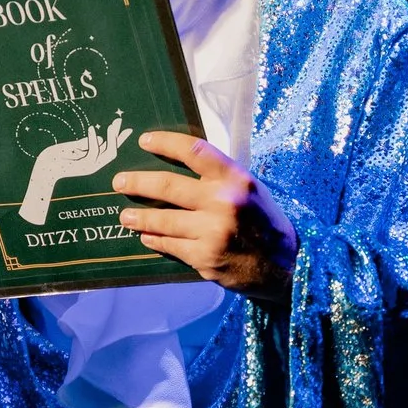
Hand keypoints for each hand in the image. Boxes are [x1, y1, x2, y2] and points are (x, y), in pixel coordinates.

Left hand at [19, 116, 131, 224]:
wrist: (40, 170)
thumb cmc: (52, 158)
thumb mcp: (69, 148)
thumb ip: (83, 144)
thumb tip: (98, 137)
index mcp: (90, 161)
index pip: (109, 149)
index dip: (119, 139)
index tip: (128, 128)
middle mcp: (92, 166)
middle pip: (112, 151)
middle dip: (118, 137)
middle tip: (119, 122)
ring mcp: (88, 167)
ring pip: (108, 153)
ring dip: (111, 137)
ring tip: (111, 125)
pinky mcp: (82, 167)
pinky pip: (93, 152)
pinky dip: (94, 140)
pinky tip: (92, 129)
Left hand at [110, 131, 296, 301]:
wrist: (288, 266)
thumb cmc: (265, 223)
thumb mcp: (250, 190)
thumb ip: (219, 178)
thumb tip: (179, 162)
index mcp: (236, 179)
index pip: (194, 151)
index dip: (165, 143)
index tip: (145, 141)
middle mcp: (223, 202)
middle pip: (168, 186)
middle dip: (137, 183)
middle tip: (119, 182)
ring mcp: (212, 233)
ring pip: (163, 220)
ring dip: (139, 217)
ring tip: (125, 216)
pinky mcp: (204, 259)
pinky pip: (170, 245)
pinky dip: (155, 240)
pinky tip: (147, 237)